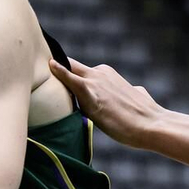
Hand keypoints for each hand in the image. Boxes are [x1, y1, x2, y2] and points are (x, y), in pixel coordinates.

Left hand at [47, 57, 164, 148]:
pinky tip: (48, 65)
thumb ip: (128, 92)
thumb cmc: (144, 115)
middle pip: (72, 67)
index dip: (67, 73)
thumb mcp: (136, 97)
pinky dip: (58, 71)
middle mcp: (100, 73)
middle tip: (37, 65)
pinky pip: (70, 78)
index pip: (82, 72)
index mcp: (108, 75)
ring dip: (54, 75)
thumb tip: (134, 92)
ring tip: (37, 70)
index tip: (52, 70)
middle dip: (56, 67)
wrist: (150, 124)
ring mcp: (95, 80)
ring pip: (68, 73)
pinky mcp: (90, 91)